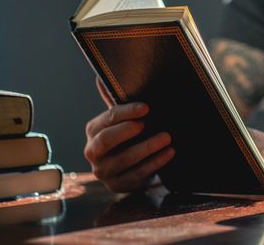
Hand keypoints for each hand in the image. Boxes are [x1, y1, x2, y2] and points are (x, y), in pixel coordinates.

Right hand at [84, 78, 174, 192]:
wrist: (127, 167)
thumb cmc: (126, 137)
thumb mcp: (119, 120)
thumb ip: (113, 100)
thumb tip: (101, 77)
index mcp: (93, 131)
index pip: (107, 119)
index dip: (127, 112)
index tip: (146, 108)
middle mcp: (93, 152)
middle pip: (107, 140)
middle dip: (128, 131)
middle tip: (148, 124)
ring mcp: (104, 172)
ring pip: (125, 159)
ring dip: (148, 147)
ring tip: (167, 138)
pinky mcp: (119, 185)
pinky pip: (138, 174)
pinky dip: (156, 163)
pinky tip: (169, 153)